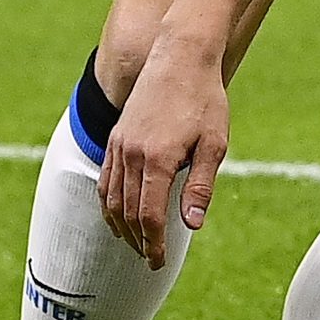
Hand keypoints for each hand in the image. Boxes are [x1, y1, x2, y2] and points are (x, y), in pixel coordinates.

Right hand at [100, 28, 232, 265]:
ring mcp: (120, 145)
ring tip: (135, 244)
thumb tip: (190, 224)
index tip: (159, 262)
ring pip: (112, 198)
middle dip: (138, 241)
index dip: (154, 245)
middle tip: (150, 260)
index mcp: (159, 159)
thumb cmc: (204, 100)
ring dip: (120, 227)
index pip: (149, 217)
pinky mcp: (116, 136)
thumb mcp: (214, 145)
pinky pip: (105, 179)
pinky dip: (108, 203)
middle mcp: (133, 154)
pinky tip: (118, 215)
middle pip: (128, 213)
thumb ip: (200, 185)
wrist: (181, 57)